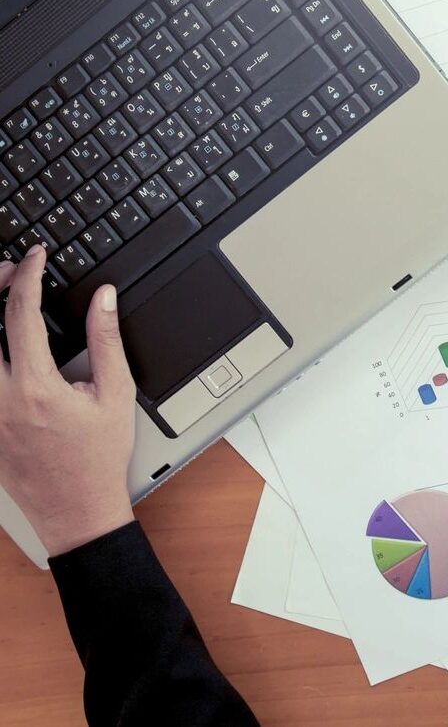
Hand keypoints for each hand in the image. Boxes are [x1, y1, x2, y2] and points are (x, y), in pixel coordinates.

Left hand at [0, 246, 135, 555]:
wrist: (76, 510)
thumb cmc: (99, 457)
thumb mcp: (116, 395)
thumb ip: (107, 341)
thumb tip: (103, 299)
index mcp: (36, 388)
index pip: (21, 315)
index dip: (27, 276)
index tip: (36, 257)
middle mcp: (0, 400)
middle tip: (11, 272)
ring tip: (2, 302)